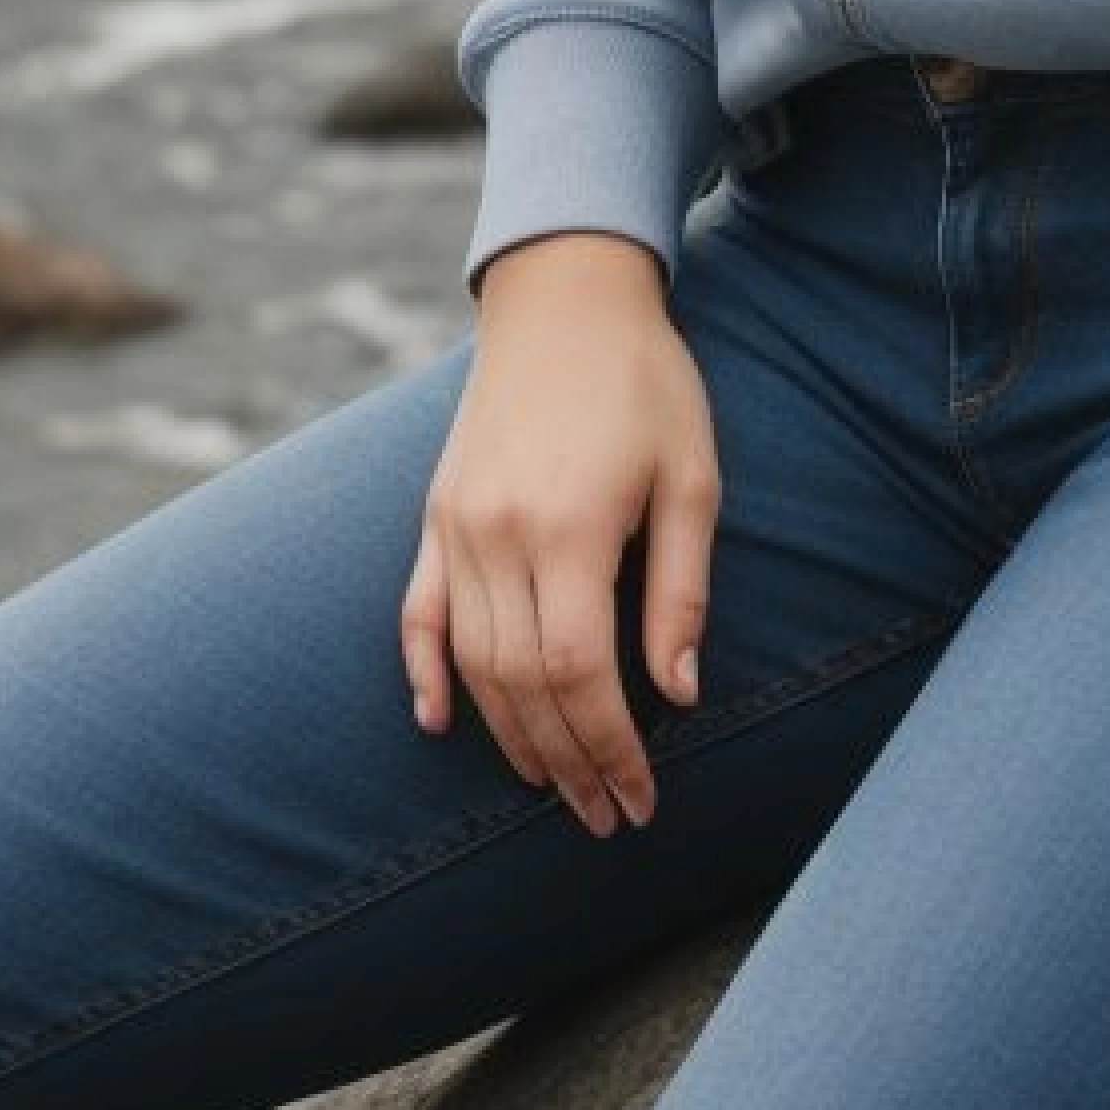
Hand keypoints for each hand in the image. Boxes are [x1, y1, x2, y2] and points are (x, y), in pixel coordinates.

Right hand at [400, 234, 719, 838]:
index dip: (610, 748)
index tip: (641, 799)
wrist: (566, 295)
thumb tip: (679, 694)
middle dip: (566, 763)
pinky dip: (423, 673)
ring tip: (552, 786)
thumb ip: (681, 591)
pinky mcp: (435, 515)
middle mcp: (498, 535)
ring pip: (472, 663)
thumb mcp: (693, 478)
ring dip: (509, 737)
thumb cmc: (647, 384)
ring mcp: (455, 526)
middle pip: (522, 685)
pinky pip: (417, 613)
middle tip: (605, 815)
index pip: (581, 675)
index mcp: (568, 528)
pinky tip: (437, 722)